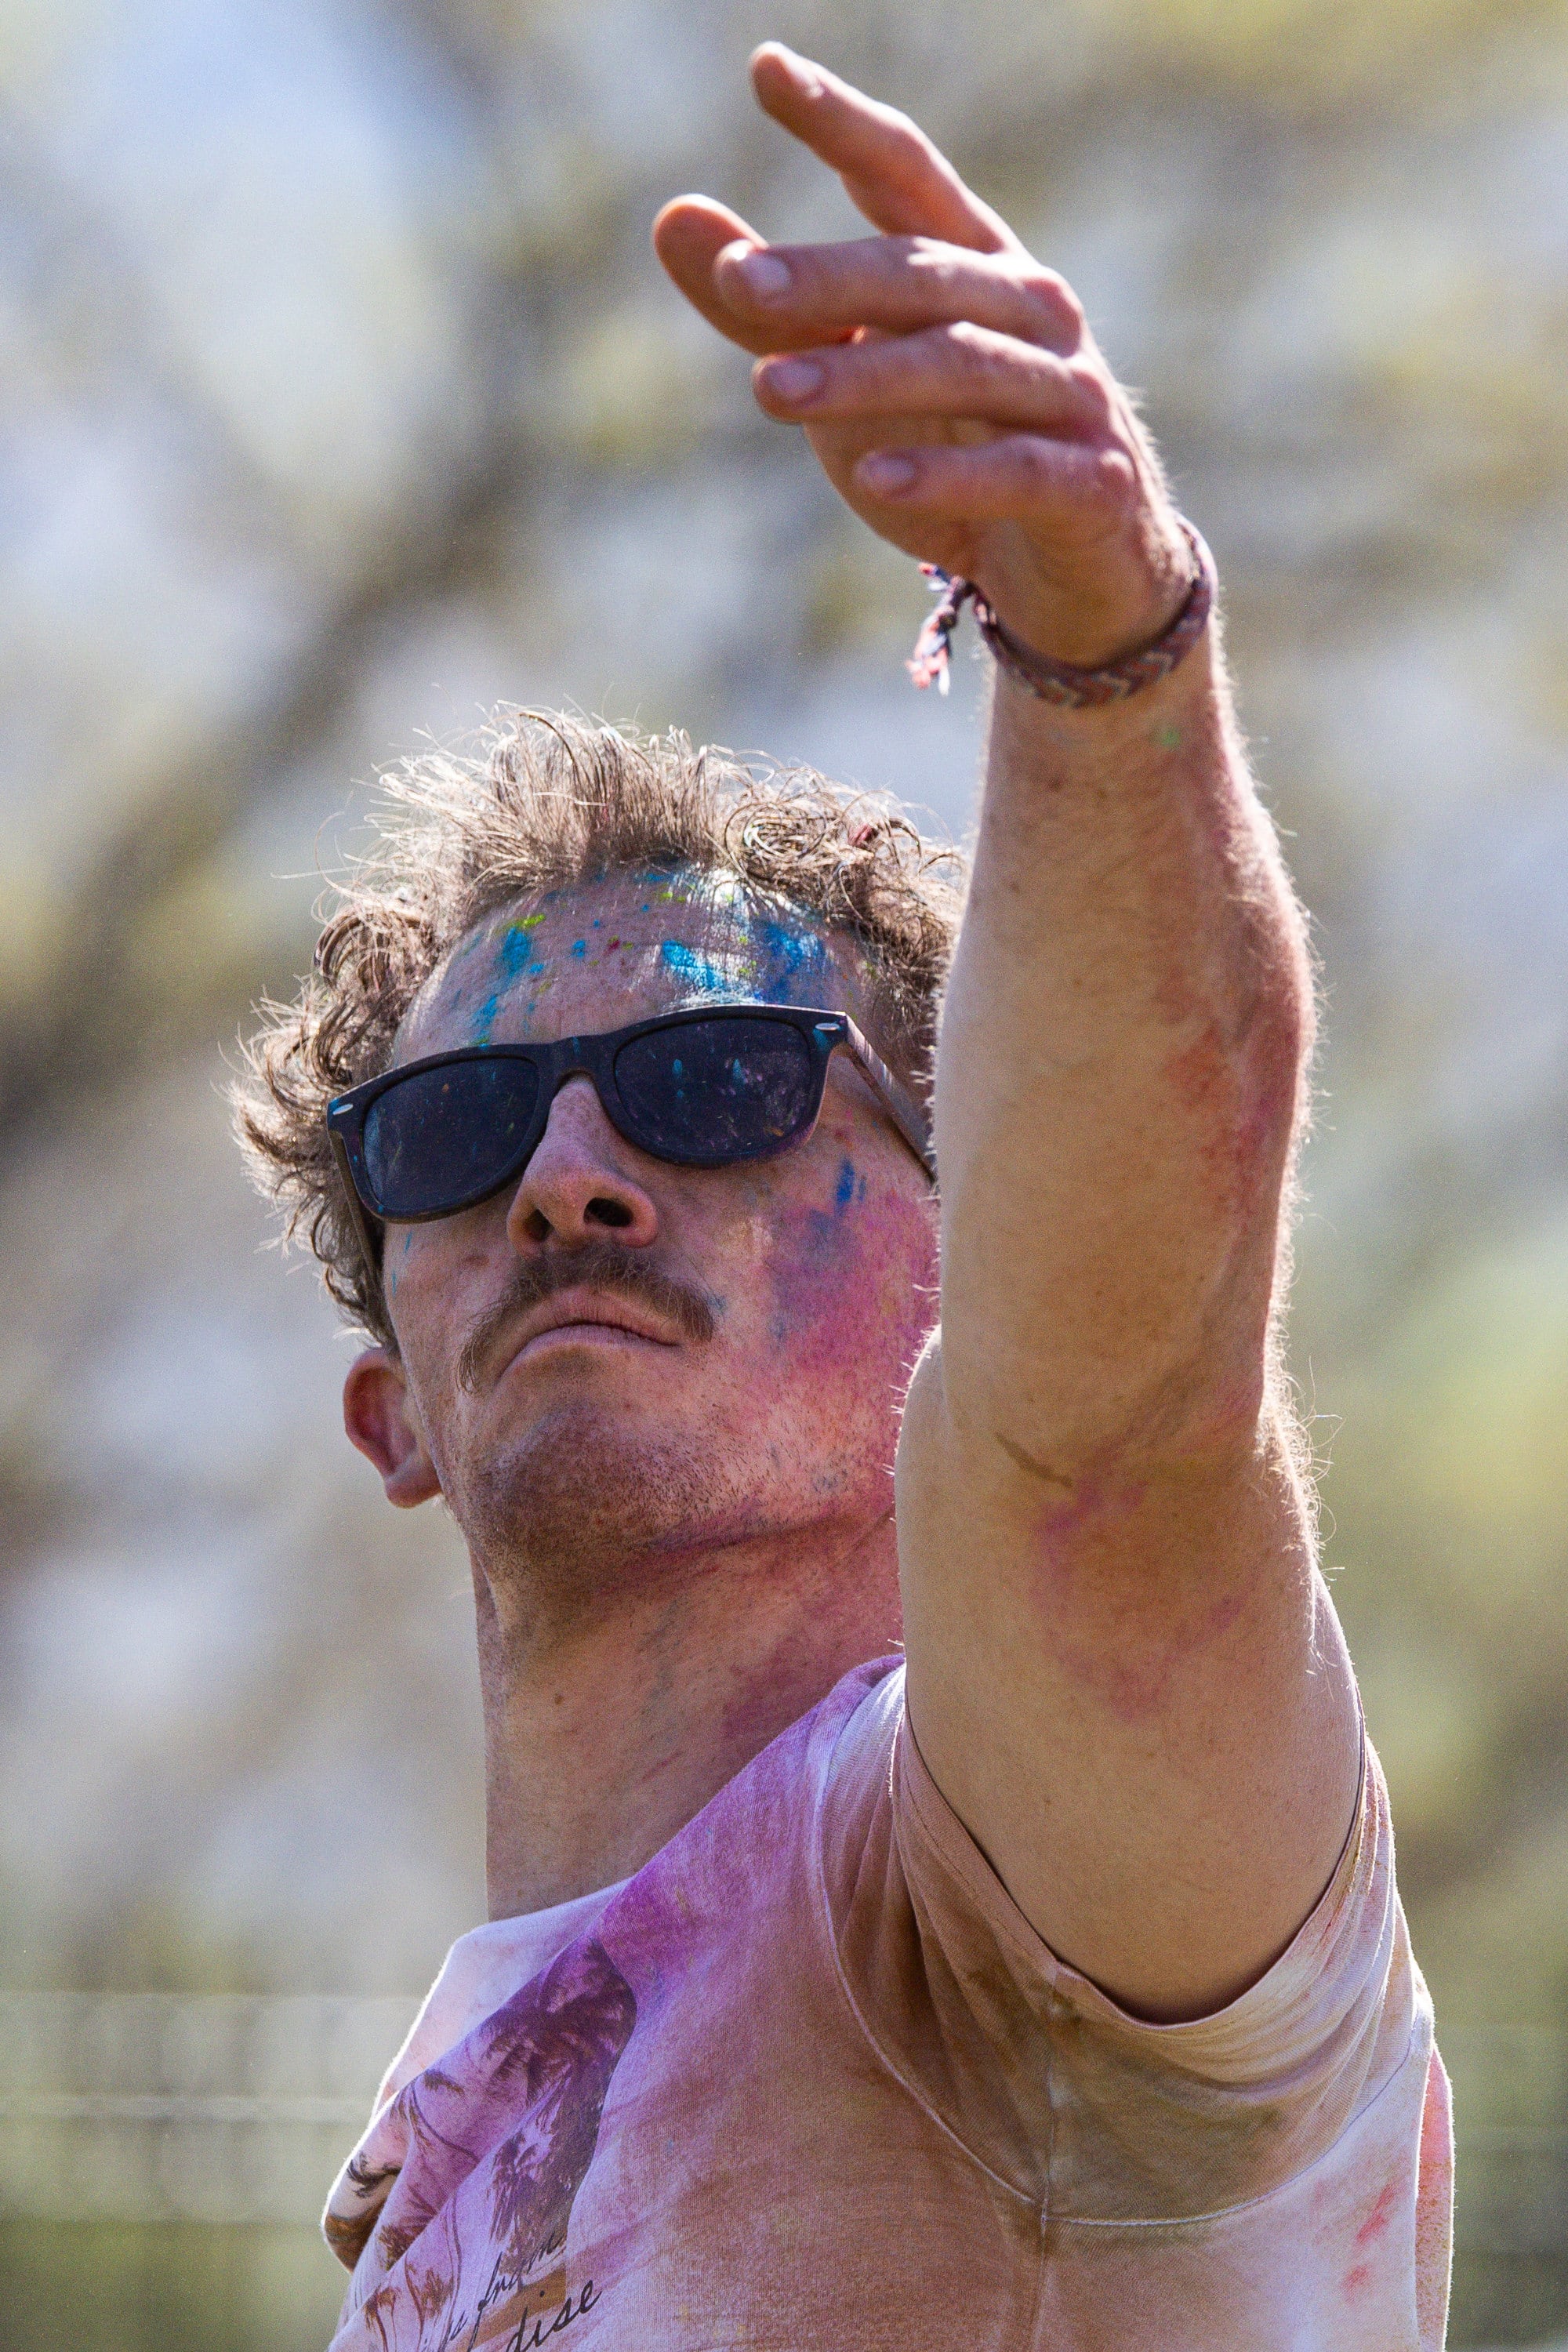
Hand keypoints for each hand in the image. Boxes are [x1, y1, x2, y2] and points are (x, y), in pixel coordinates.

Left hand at [654, 45, 1192, 671]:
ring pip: (963, 367)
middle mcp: (1033, 311)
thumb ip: (771, 310)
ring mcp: (1070, 396)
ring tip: (769, 391)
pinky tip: (874, 476)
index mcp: (977, 266)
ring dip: (866, 375)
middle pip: (923, 276)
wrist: (1079, 573)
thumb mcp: (850, 377)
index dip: (843, 124)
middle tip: (738, 283)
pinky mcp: (1090, 484)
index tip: (768, 71)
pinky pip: (1014, 471)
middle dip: (829, 278)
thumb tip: (673, 216)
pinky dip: (946, 475)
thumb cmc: (955, 453)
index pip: (904, 177)